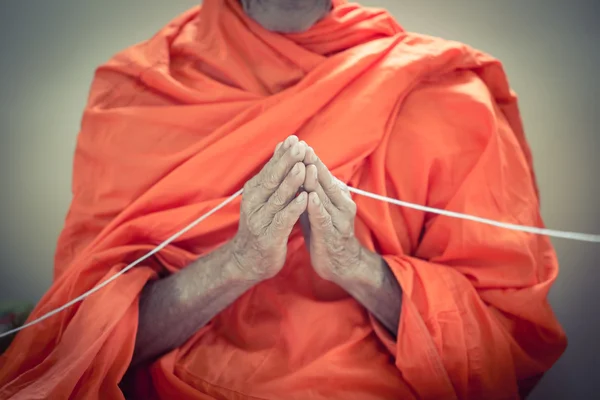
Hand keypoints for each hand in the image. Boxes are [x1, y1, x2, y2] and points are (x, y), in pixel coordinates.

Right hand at [231, 136, 308, 280]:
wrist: (248, 260)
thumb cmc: (262, 225)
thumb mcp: (265, 198)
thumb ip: (274, 175)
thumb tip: (281, 147)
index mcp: (254, 191)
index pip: (269, 168)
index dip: (282, 154)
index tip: (295, 139)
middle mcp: (254, 203)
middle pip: (272, 179)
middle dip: (287, 162)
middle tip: (300, 146)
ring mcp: (261, 220)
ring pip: (278, 198)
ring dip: (291, 182)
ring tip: (303, 167)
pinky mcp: (270, 236)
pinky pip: (283, 220)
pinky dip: (294, 209)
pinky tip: (305, 199)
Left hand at [300, 148, 363, 282]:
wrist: (341, 264)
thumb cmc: (324, 231)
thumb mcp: (315, 206)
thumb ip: (307, 188)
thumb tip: (294, 166)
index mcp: (337, 194)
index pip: (321, 172)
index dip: (309, 157)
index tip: (296, 142)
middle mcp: (341, 203)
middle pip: (324, 179)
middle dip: (312, 162)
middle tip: (301, 145)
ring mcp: (339, 218)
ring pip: (325, 196)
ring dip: (315, 181)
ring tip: (306, 166)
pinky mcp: (333, 234)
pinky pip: (324, 219)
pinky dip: (317, 207)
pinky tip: (310, 198)